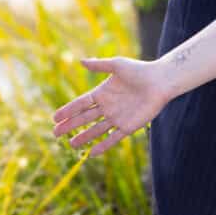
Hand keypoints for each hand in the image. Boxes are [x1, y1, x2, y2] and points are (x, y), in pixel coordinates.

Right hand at [51, 56, 173, 155]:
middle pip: (84, 118)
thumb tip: (80, 61)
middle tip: (55, 133)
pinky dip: (103, 146)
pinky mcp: (128, 126)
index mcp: (103, 93)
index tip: (54, 118)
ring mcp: (117, 117)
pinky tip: (92, 153)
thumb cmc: (140, 71)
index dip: (67, 110)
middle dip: (70, 126)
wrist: (161, 81)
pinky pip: (113, 139)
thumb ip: (99, 65)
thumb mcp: (117, 66)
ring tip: (71, 144)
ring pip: (96, 130)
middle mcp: (108, 107)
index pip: (80, 104)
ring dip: (84, 137)